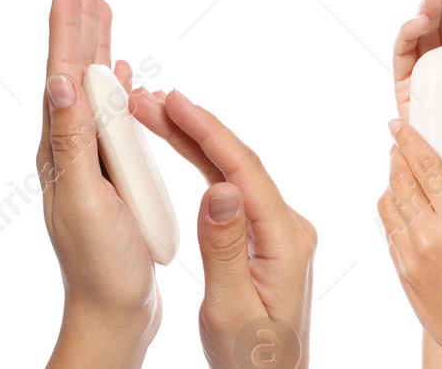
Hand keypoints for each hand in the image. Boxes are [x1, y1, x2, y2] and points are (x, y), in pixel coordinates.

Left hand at [38, 0, 161, 366]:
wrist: (113, 311)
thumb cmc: (101, 267)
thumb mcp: (84, 202)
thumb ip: (71, 143)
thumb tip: (61, 83)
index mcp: (61, 148)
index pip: (63, 73)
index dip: (66, 26)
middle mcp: (69, 147)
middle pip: (75, 69)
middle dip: (80, 20)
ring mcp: (89, 160)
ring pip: (93, 87)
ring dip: (98, 43)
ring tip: (103, 6)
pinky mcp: (109, 174)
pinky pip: (112, 114)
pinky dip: (117, 83)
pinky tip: (125, 71)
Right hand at [127, 89, 317, 368]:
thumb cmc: (250, 358)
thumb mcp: (229, 308)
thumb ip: (223, 247)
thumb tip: (221, 187)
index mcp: (286, 240)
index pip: (245, 171)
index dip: (208, 132)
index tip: (174, 102)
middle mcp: (290, 228)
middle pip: (239, 162)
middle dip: (195, 127)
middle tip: (151, 97)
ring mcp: (281, 231)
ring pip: (235, 173)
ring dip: (197, 142)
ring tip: (155, 112)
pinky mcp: (268, 238)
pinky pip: (235, 191)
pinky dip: (206, 166)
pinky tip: (182, 146)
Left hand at [377, 120, 441, 368]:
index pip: (423, 166)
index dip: (407, 139)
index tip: (397, 123)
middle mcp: (429, 236)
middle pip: (399, 180)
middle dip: (396, 156)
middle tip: (400, 144)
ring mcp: (411, 257)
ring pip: (387, 205)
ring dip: (392, 184)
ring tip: (404, 175)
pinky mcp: (402, 273)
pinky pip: (389, 231)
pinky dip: (394, 213)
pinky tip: (408, 208)